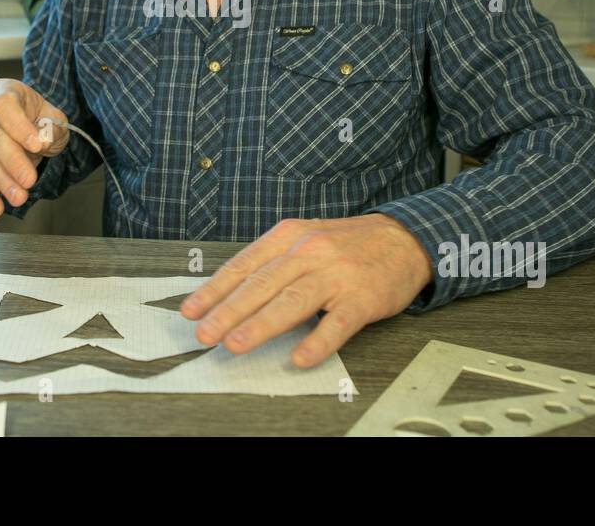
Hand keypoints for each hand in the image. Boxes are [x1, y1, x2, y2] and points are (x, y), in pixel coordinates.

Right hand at [0, 79, 68, 218]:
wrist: (32, 129)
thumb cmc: (41, 119)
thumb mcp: (55, 118)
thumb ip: (52, 127)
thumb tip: (41, 140)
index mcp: (4, 92)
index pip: (4, 105)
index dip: (18, 125)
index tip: (35, 144)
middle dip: (12, 161)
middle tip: (29, 179)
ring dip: (3, 182)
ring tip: (19, 198)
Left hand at [180, 214, 432, 367]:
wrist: (404, 239)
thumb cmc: (346, 244)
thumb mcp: (304, 239)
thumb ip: (271, 262)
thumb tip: (229, 292)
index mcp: (288, 237)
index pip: (244, 266)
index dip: (214, 290)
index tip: (190, 311)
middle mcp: (309, 252)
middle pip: (262, 284)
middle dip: (228, 311)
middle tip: (204, 333)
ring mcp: (336, 275)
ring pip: (292, 301)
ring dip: (261, 324)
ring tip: (235, 344)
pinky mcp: (362, 298)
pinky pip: (337, 323)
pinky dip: (318, 341)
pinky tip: (301, 357)